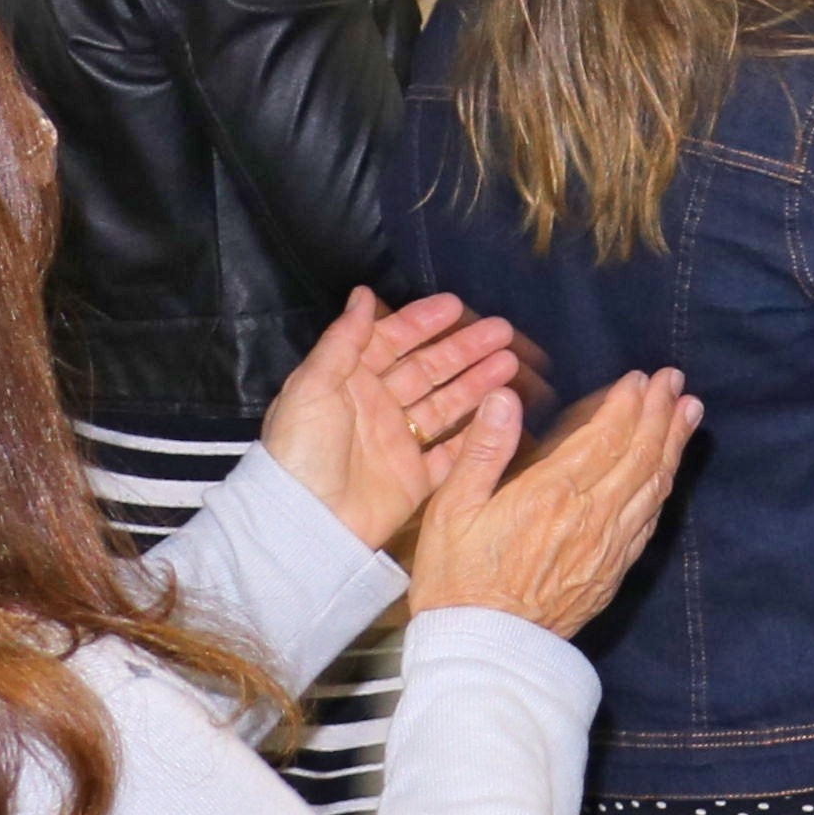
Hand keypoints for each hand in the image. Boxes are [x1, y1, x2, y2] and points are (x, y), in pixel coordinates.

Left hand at [257, 288, 528, 555]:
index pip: (390, 343)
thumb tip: (362, 293)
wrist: (306, 520)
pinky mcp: (416, 477)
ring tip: (510, 362)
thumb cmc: (303, 449)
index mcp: (349, 384)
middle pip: (428, 370)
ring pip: (447, 404)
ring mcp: (399, 443)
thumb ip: (343, 341)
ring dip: (478, 381)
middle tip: (503, 331)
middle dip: (464, 349)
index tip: (456, 306)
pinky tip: (502, 410)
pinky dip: (477, 430)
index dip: (421, 323)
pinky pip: (454, 449)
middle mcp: (377, 408)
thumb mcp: (312, 388)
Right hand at [406, 370, 699, 636]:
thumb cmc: (456, 579)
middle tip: (675, 380)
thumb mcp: (451, 511)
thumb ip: (484, 450)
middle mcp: (591, 515)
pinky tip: (668, 472)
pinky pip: (649, 519)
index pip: (605, 436)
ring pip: (653, 484)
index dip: (628, 404)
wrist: (482, 650)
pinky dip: (663, 487)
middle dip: (661, 413)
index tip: (642, 378)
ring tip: (689, 411)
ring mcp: (608, 545)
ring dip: (674, 444)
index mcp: (551, 494)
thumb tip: (506, 398)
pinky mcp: (613, 571)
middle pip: (640, 454)